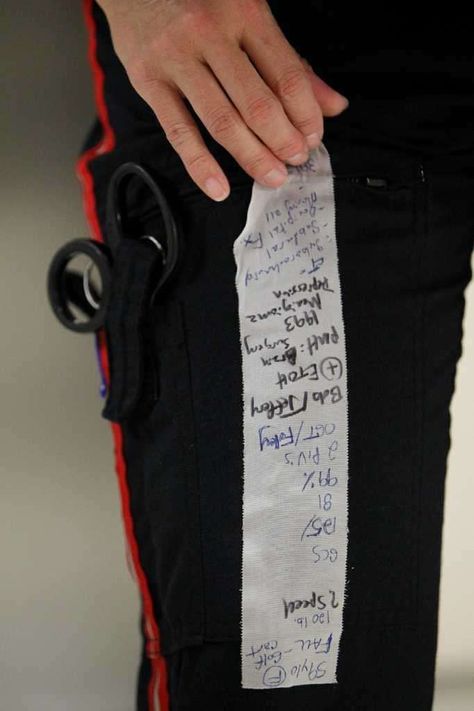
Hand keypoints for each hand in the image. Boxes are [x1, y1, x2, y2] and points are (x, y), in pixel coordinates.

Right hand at [97, 0, 348, 200]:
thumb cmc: (199, 0)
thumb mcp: (250, 15)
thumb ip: (290, 62)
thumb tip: (333, 105)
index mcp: (245, 12)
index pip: (287, 75)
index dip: (306, 114)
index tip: (313, 138)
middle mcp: (210, 33)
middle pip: (257, 103)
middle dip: (283, 141)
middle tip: (296, 161)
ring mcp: (177, 58)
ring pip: (222, 121)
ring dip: (252, 156)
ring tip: (272, 177)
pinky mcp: (148, 80)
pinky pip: (178, 131)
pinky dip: (200, 164)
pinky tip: (218, 187)